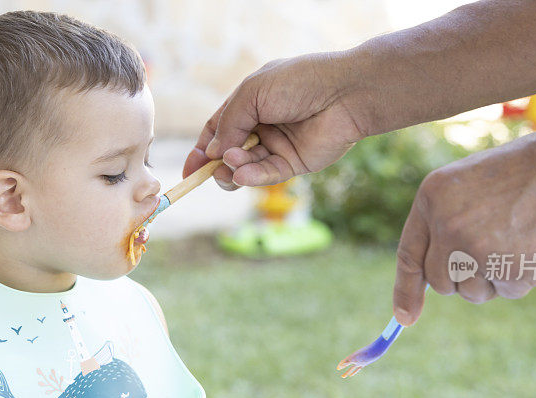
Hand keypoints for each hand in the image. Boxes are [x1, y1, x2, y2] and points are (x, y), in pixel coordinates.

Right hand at [182, 52, 367, 188]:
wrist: (345, 93)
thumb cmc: (299, 82)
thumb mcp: (252, 94)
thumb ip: (229, 123)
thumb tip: (213, 152)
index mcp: (251, 102)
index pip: (218, 129)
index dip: (203, 149)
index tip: (189, 170)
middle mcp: (263, 125)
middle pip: (230, 152)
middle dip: (216, 164)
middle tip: (209, 172)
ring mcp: (279, 145)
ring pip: (247, 166)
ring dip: (234, 169)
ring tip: (232, 165)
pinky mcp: (295, 163)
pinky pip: (268, 174)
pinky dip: (252, 177)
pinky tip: (242, 175)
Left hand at [393, 129, 535, 324]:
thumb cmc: (534, 171)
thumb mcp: (474, 181)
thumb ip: (448, 219)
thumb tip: (433, 271)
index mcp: (432, 196)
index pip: (409, 254)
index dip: (406, 289)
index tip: (405, 317)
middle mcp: (445, 224)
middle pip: (440, 281)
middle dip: (462, 278)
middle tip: (493, 251)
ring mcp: (473, 250)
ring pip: (471, 292)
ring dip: (493, 279)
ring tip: (519, 240)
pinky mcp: (506, 271)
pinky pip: (506, 291)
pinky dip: (522, 278)